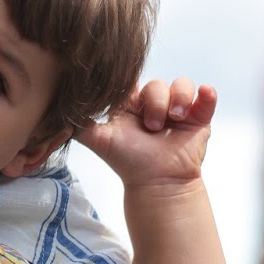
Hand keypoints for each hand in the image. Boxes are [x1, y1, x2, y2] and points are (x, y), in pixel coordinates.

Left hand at [75, 78, 215, 189]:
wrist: (156, 184)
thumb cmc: (128, 163)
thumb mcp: (99, 140)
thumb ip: (79, 124)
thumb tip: (56, 110)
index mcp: (131, 104)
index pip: (133, 80)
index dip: (132, 82)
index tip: (130, 97)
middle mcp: (154, 104)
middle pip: (157, 84)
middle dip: (155, 103)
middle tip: (152, 126)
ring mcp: (178, 110)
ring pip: (181, 85)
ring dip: (177, 99)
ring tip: (174, 119)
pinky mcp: (199, 118)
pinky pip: (206, 97)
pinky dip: (206, 95)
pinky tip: (204, 95)